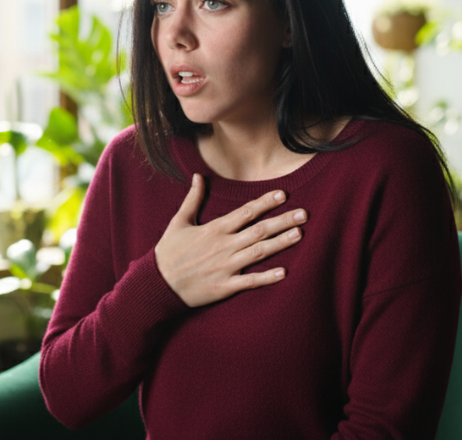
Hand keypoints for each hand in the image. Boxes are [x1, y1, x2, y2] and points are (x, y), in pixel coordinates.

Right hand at [154, 173, 306, 307]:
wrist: (157, 284)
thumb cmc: (168, 253)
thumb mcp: (179, 222)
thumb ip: (193, 199)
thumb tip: (199, 176)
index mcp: (214, 229)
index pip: (245, 212)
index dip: (265, 202)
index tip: (283, 195)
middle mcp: (224, 246)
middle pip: (259, 231)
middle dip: (282, 221)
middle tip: (304, 214)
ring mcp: (226, 267)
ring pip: (259, 252)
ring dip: (280, 243)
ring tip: (299, 234)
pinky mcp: (225, 286)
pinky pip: (250, 281)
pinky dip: (267, 277)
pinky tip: (284, 272)